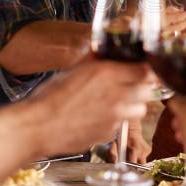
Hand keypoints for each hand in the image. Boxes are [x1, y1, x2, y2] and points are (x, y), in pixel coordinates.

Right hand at [25, 60, 155, 157]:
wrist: (38, 126)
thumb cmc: (50, 97)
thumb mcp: (73, 70)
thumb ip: (93, 60)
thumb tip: (102, 52)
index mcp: (107, 73)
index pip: (146, 70)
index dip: (146, 72)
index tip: (142, 73)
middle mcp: (117, 94)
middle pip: (147, 91)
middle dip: (141, 89)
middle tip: (130, 88)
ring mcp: (115, 116)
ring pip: (140, 110)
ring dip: (133, 107)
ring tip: (117, 105)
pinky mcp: (110, 133)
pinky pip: (122, 125)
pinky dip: (116, 122)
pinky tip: (99, 118)